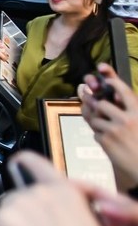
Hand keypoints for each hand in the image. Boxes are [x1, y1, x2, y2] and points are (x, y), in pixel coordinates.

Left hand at [0, 153, 116, 225]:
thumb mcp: (86, 222)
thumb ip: (64, 208)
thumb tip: (46, 217)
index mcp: (63, 188)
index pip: (32, 161)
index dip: (20, 164)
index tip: (15, 168)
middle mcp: (40, 190)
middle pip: (13, 198)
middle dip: (18, 218)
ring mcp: (20, 203)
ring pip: (2, 213)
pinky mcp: (4, 218)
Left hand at [80, 64, 137, 182]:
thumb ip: (130, 113)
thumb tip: (112, 100)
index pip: (124, 91)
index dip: (114, 83)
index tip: (107, 80)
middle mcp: (127, 120)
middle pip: (102, 104)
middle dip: (97, 106)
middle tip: (96, 107)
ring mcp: (114, 130)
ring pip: (95, 119)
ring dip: (99, 124)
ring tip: (110, 133)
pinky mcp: (106, 141)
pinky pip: (95, 134)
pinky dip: (101, 138)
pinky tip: (112, 144)